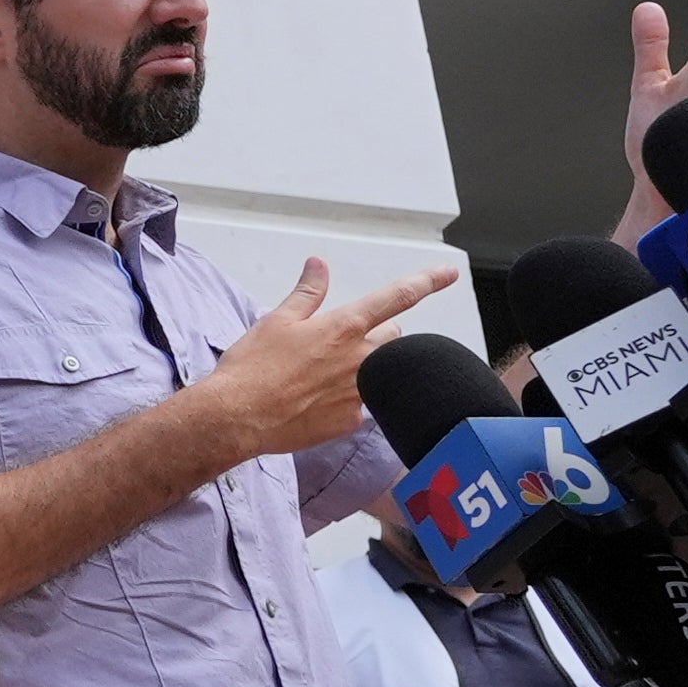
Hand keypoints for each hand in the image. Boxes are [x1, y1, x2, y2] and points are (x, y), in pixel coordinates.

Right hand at [183, 255, 457, 462]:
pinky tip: (315, 404)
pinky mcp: (350, 422)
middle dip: (377, 334)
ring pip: (381, 372)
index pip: (398, 297)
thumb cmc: (252, 367)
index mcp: (344, 326)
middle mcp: (360, 358)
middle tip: (339, 342)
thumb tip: (319, 264)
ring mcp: (359, 393)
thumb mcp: (277, 320)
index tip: (450, 273)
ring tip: (324, 374)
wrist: (237, 418)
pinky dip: (346, 401)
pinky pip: (362, 406)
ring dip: (364, 367)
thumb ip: (308, 292)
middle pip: (392, 338)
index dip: (428, 282)